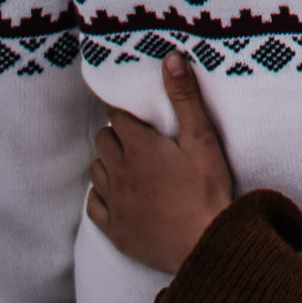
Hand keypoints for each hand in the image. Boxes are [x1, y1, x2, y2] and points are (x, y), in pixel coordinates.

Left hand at [87, 54, 235, 275]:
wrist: (207, 244)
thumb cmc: (207, 188)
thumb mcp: (202, 137)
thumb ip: (184, 97)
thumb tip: (171, 58)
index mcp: (138, 147)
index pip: (116, 116)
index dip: (123, 110)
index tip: (131, 109)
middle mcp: (119, 173)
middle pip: (103, 141)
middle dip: (114, 134)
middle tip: (134, 135)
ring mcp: (115, 204)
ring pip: (96, 172)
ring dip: (107, 162)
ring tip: (126, 162)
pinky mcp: (116, 232)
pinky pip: (93, 207)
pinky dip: (99, 195)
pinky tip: (114, 193)